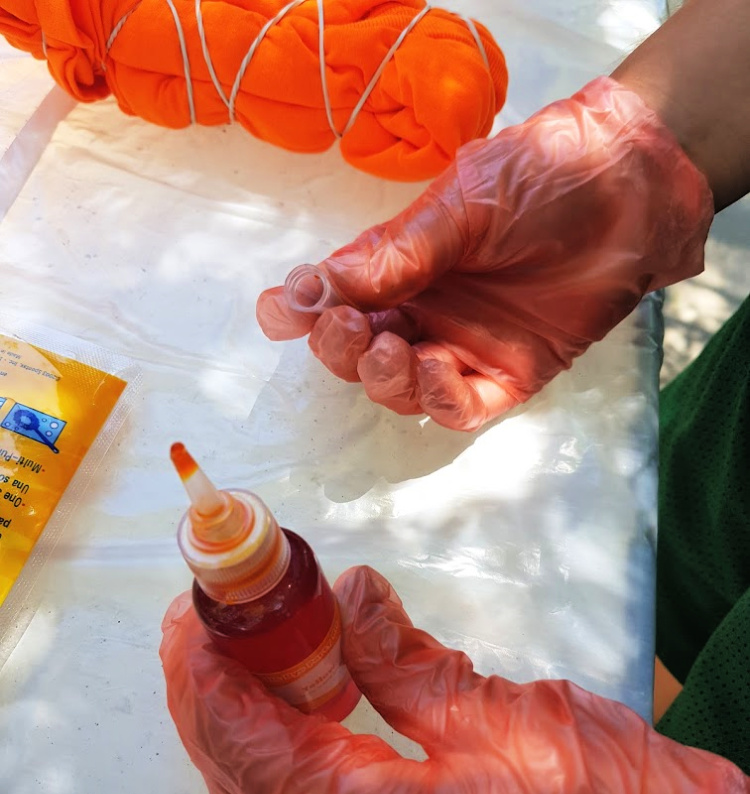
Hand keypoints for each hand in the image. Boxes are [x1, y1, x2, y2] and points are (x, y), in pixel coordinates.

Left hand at [161, 566, 749, 793]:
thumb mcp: (504, 719)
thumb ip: (402, 658)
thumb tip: (345, 598)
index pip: (236, 736)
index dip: (207, 659)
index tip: (201, 600)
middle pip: (228, 770)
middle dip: (218, 682)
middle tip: (231, 608)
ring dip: (243, 723)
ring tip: (263, 647)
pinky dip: (276, 765)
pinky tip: (302, 714)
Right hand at [257, 77, 711, 431]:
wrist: (631, 185)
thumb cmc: (543, 174)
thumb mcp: (461, 203)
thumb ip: (395, 253)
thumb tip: (313, 288)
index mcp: (402, 264)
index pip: (338, 300)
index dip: (303, 312)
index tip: (281, 313)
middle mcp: (426, 311)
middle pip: (360, 354)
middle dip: (341, 349)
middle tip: (348, 327)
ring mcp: (466, 347)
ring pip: (402, 388)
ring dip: (384, 377)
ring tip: (390, 346)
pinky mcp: (511, 377)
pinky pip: (461, 409)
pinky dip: (440, 398)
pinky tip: (438, 366)